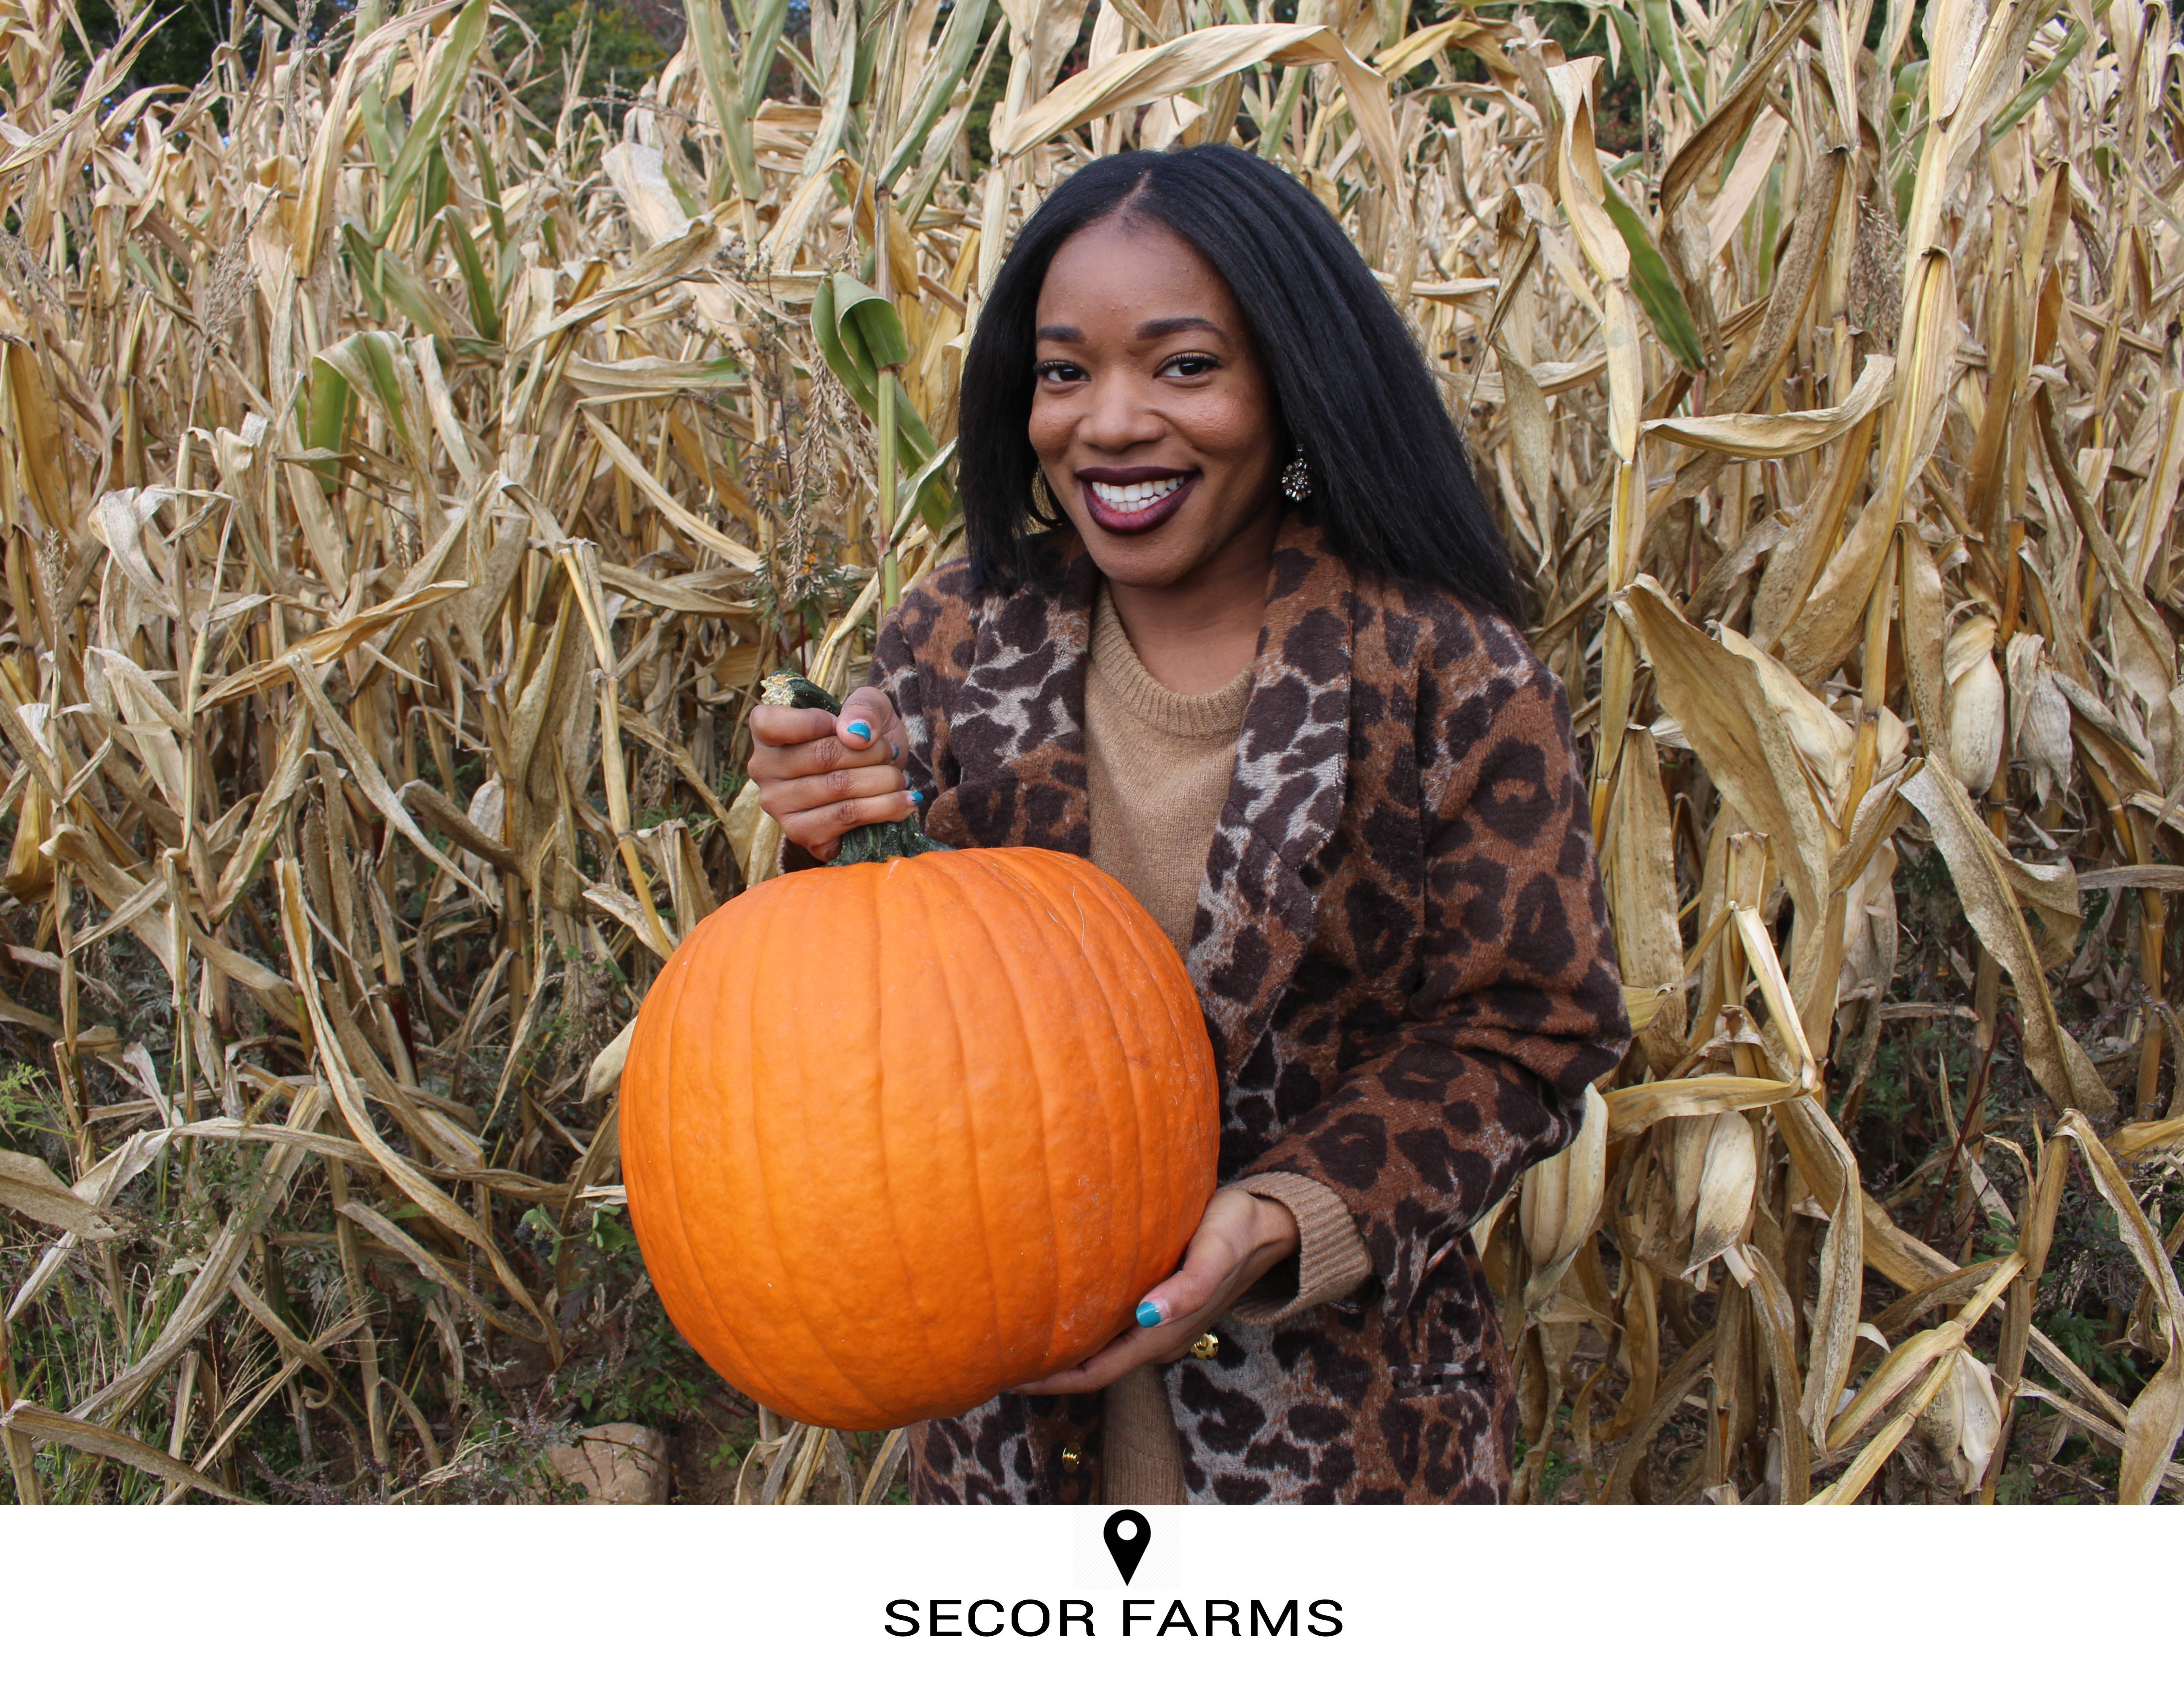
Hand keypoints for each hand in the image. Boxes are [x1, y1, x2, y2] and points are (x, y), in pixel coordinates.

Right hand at [746, 686, 916, 861]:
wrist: (881, 777)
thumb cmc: (865, 736)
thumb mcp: (868, 706)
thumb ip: (862, 707)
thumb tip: (854, 734)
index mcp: (767, 735)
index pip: (768, 724)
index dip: (811, 722)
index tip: (844, 727)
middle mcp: (764, 772)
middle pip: (822, 756)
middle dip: (870, 752)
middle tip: (891, 753)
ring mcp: (780, 808)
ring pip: (839, 788)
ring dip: (883, 780)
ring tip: (900, 777)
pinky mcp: (805, 835)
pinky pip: (848, 817)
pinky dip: (885, 807)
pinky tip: (904, 801)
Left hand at [1015, 1189, 1299, 1393]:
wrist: (1270, 1222)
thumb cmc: (1240, 1229)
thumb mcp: (1218, 1249)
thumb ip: (1190, 1286)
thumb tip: (1147, 1315)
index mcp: (1164, 1333)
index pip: (1097, 1372)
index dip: (1053, 1379)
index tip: (1010, 1374)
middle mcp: (1155, 1335)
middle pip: (1090, 1367)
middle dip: (1045, 1369)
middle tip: (994, 1355)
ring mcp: (1155, 1321)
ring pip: (1097, 1347)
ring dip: (1059, 1348)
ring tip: (1012, 1333)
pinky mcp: (1154, 1300)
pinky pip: (1107, 1325)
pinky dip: (1077, 1324)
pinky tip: (1051, 1304)